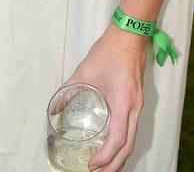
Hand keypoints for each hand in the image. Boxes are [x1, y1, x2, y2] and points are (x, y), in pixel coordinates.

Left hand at [64, 24, 145, 171]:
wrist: (129, 35)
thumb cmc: (108, 51)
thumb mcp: (85, 70)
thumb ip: (69, 89)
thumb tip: (54, 107)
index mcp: (123, 102)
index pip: (118, 140)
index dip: (105, 157)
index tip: (92, 165)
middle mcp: (134, 108)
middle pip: (128, 146)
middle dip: (114, 165)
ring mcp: (138, 105)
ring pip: (133, 140)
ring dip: (120, 157)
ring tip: (105, 167)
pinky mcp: (137, 101)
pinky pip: (133, 129)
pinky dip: (123, 143)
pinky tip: (113, 146)